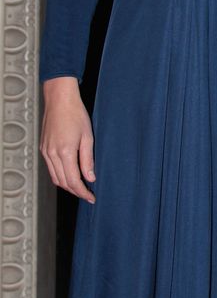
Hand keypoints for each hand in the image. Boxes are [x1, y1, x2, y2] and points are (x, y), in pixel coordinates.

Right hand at [40, 77, 95, 202]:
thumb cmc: (76, 114)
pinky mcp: (43, 148)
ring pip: (55, 178)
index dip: (83, 192)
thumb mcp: (87, 136)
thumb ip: (88, 160)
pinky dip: (60, 175)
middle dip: (76, 191)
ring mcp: (46, 152)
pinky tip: (69, 174)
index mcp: (65, 152)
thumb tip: (90, 178)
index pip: (74, 181)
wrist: (60, 99)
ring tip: (80, 187)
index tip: (91, 197)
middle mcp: (52, 155)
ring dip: (67, 185)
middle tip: (88, 194)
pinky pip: (51, 169)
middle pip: (63, 183)